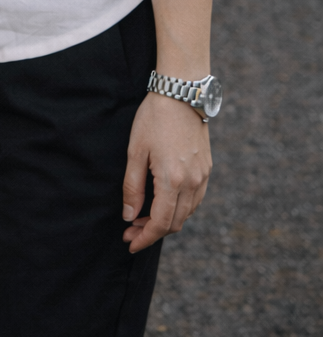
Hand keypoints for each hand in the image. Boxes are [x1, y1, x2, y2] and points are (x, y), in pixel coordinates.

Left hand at [121, 90, 211, 253]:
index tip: (130, 244)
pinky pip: (195, 200)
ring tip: (143, 217)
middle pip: (174, 223)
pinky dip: (179, 209)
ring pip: (186, 214)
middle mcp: (192, 183)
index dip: (145, 238)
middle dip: (152, 232)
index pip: (160, 223)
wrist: (182, 93)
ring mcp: (203, 177)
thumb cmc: (154, 118)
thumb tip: (129, 216)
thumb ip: (132, 186)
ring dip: (166, 221)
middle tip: (131, 230)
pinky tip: (163, 203)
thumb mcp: (135, 151)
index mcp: (172, 180)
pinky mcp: (207, 169)